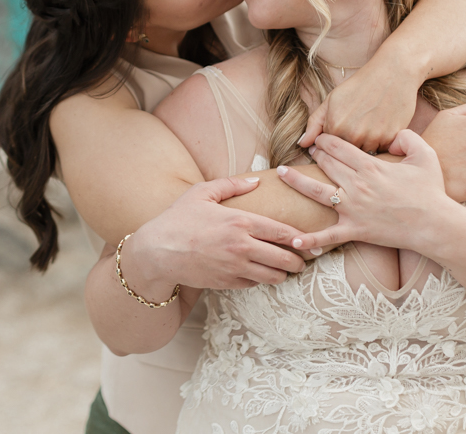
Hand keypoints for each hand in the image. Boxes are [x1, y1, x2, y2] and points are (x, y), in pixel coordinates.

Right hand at [128, 177, 307, 290]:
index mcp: (240, 221)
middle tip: (303, 259)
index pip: (282, 232)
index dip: (300, 238)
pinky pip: (254, 284)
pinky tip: (261, 272)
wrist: (157, 253)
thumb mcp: (202, 193)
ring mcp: (234, 268)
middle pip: (284, 258)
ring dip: (283, 274)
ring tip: (286, 269)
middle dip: (298, 261)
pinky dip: (261, 280)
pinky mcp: (226, 283)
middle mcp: (241, 246)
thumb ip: (231, 185)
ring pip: (272, 277)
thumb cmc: (178, 219)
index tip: (309, 241)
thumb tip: (255, 181)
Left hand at [277, 130, 452, 252]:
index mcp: (370, 166)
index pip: (339, 148)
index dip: (326, 140)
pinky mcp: (355, 230)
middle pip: (326, 165)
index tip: (320, 139)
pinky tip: (294, 240)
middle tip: (309, 151)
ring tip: (282, 173)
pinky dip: (310, 239)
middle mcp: (356, 185)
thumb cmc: (431, 191)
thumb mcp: (425, 154)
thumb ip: (407, 138)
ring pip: (317, 192)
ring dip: (297, 181)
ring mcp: (353, 208)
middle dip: (315, 155)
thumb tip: (392, 137)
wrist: (434, 224)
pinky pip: (328, 236)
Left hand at [299, 57, 417, 153]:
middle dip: (349, 145)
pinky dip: (380, 143)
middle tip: (357, 126)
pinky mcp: (391, 139)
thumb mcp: (332, 100)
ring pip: (364, 154)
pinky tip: (381, 127)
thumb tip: (302, 144)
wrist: (392, 73)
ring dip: (365, 145)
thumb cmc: (360, 85)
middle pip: (346, 155)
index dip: (332, 143)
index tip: (339, 133)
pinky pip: (381, 151)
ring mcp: (373, 138)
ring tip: (369, 125)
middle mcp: (353, 135)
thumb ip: (314, 123)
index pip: (328, 149)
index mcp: (335, 126)